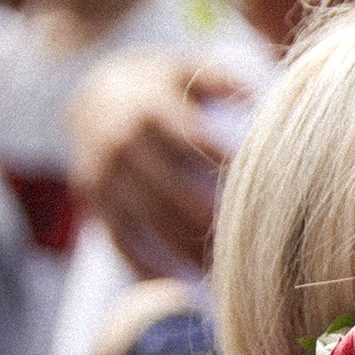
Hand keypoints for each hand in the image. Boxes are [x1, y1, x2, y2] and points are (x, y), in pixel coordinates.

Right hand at [66, 50, 248, 278]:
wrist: (92, 91)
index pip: (194, 142)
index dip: (226, 167)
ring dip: (183, 249)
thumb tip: (260, 95)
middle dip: (209, 218)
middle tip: (249, 246)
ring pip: (146, 219)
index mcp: (152, 108)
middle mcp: (122, 141)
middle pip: (170, 188)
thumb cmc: (162, 86)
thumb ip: (222, 79)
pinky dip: (143, 265)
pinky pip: (117, 238)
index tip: (262, 194)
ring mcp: (103, 173)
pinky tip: (176, 285)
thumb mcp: (186, 69)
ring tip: (222, 274)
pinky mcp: (93, 198)